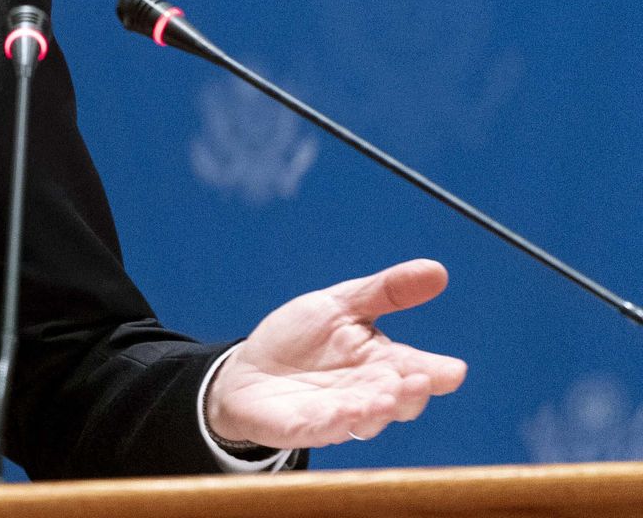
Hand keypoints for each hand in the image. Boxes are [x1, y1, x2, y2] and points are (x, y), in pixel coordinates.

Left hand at [207, 258, 467, 449]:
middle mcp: (366, 394)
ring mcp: (337, 415)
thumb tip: (437, 270)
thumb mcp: (342, 304)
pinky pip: (321, 429)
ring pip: (365, 420)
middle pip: (398, 400)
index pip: (417, 370)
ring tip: (384, 398)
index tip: (453, 370)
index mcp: (381, 364)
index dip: (436, 372)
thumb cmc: (302, 339)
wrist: (248, 370)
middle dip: (410, 393)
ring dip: (377, 411)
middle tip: (418, 380)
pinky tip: (343, 414)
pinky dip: (334, 423)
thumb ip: (387, 291)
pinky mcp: (303, 427)